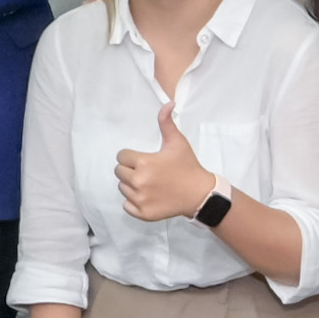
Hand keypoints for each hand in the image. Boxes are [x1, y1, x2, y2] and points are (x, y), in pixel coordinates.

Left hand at [112, 95, 217, 223]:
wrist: (199, 194)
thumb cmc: (187, 166)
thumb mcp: (177, 142)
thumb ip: (167, 122)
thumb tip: (168, 103)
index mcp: (144, 163)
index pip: (121, 157)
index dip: (131, 156)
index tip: (144, 159)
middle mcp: (139, 182)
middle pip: (119, 172)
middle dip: (130, 169)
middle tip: (146, 171)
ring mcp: (140, 199)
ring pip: (122, 188)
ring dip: (131, 185)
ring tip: (148, 183)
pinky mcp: (143, 213)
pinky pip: (127, 205)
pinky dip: (133, 201)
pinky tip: (147, 196)